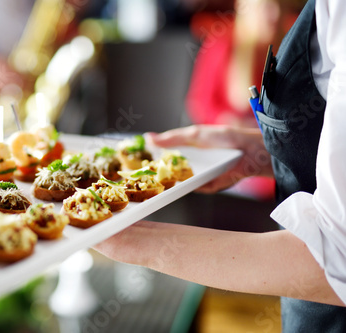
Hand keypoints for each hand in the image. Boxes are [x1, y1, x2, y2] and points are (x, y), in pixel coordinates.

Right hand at [145, 125, 273, 192]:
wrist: (250, 152)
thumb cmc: (224, 138)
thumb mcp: (194, 135)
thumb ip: (172, 138)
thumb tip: (148, 138)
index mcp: (186, 151)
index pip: (165, 157)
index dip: (152, 160)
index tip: (136, 163)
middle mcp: (191, 165)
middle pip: (169, 173)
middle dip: (157, 175)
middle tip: (142, 176)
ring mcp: (199, 177)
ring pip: (180, 183)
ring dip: (170, 183)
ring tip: (157, 182)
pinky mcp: (209, 187)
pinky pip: (196, 188)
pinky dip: (191, 186)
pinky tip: (183, 183)